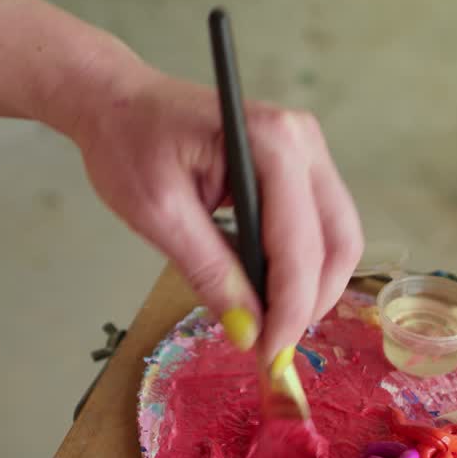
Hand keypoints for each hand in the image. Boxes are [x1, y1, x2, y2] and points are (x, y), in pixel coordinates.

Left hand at [67, 65, 362, 364]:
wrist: (118, 101)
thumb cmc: (129, 144)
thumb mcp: (158, 215)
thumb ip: (209, 272)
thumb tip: (248, 332)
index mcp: (272, 142)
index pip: (299, 244)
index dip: (289, 309)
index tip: (269, 356)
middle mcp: (305, 140)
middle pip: (337, 242)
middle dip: (312, 303)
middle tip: (273, 347)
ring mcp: (309, 149)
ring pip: (338, 237)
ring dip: (313, 288)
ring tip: (272, 325)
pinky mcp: (302, 164)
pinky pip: (322, 226)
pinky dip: (304, 266)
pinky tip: (271, 292)